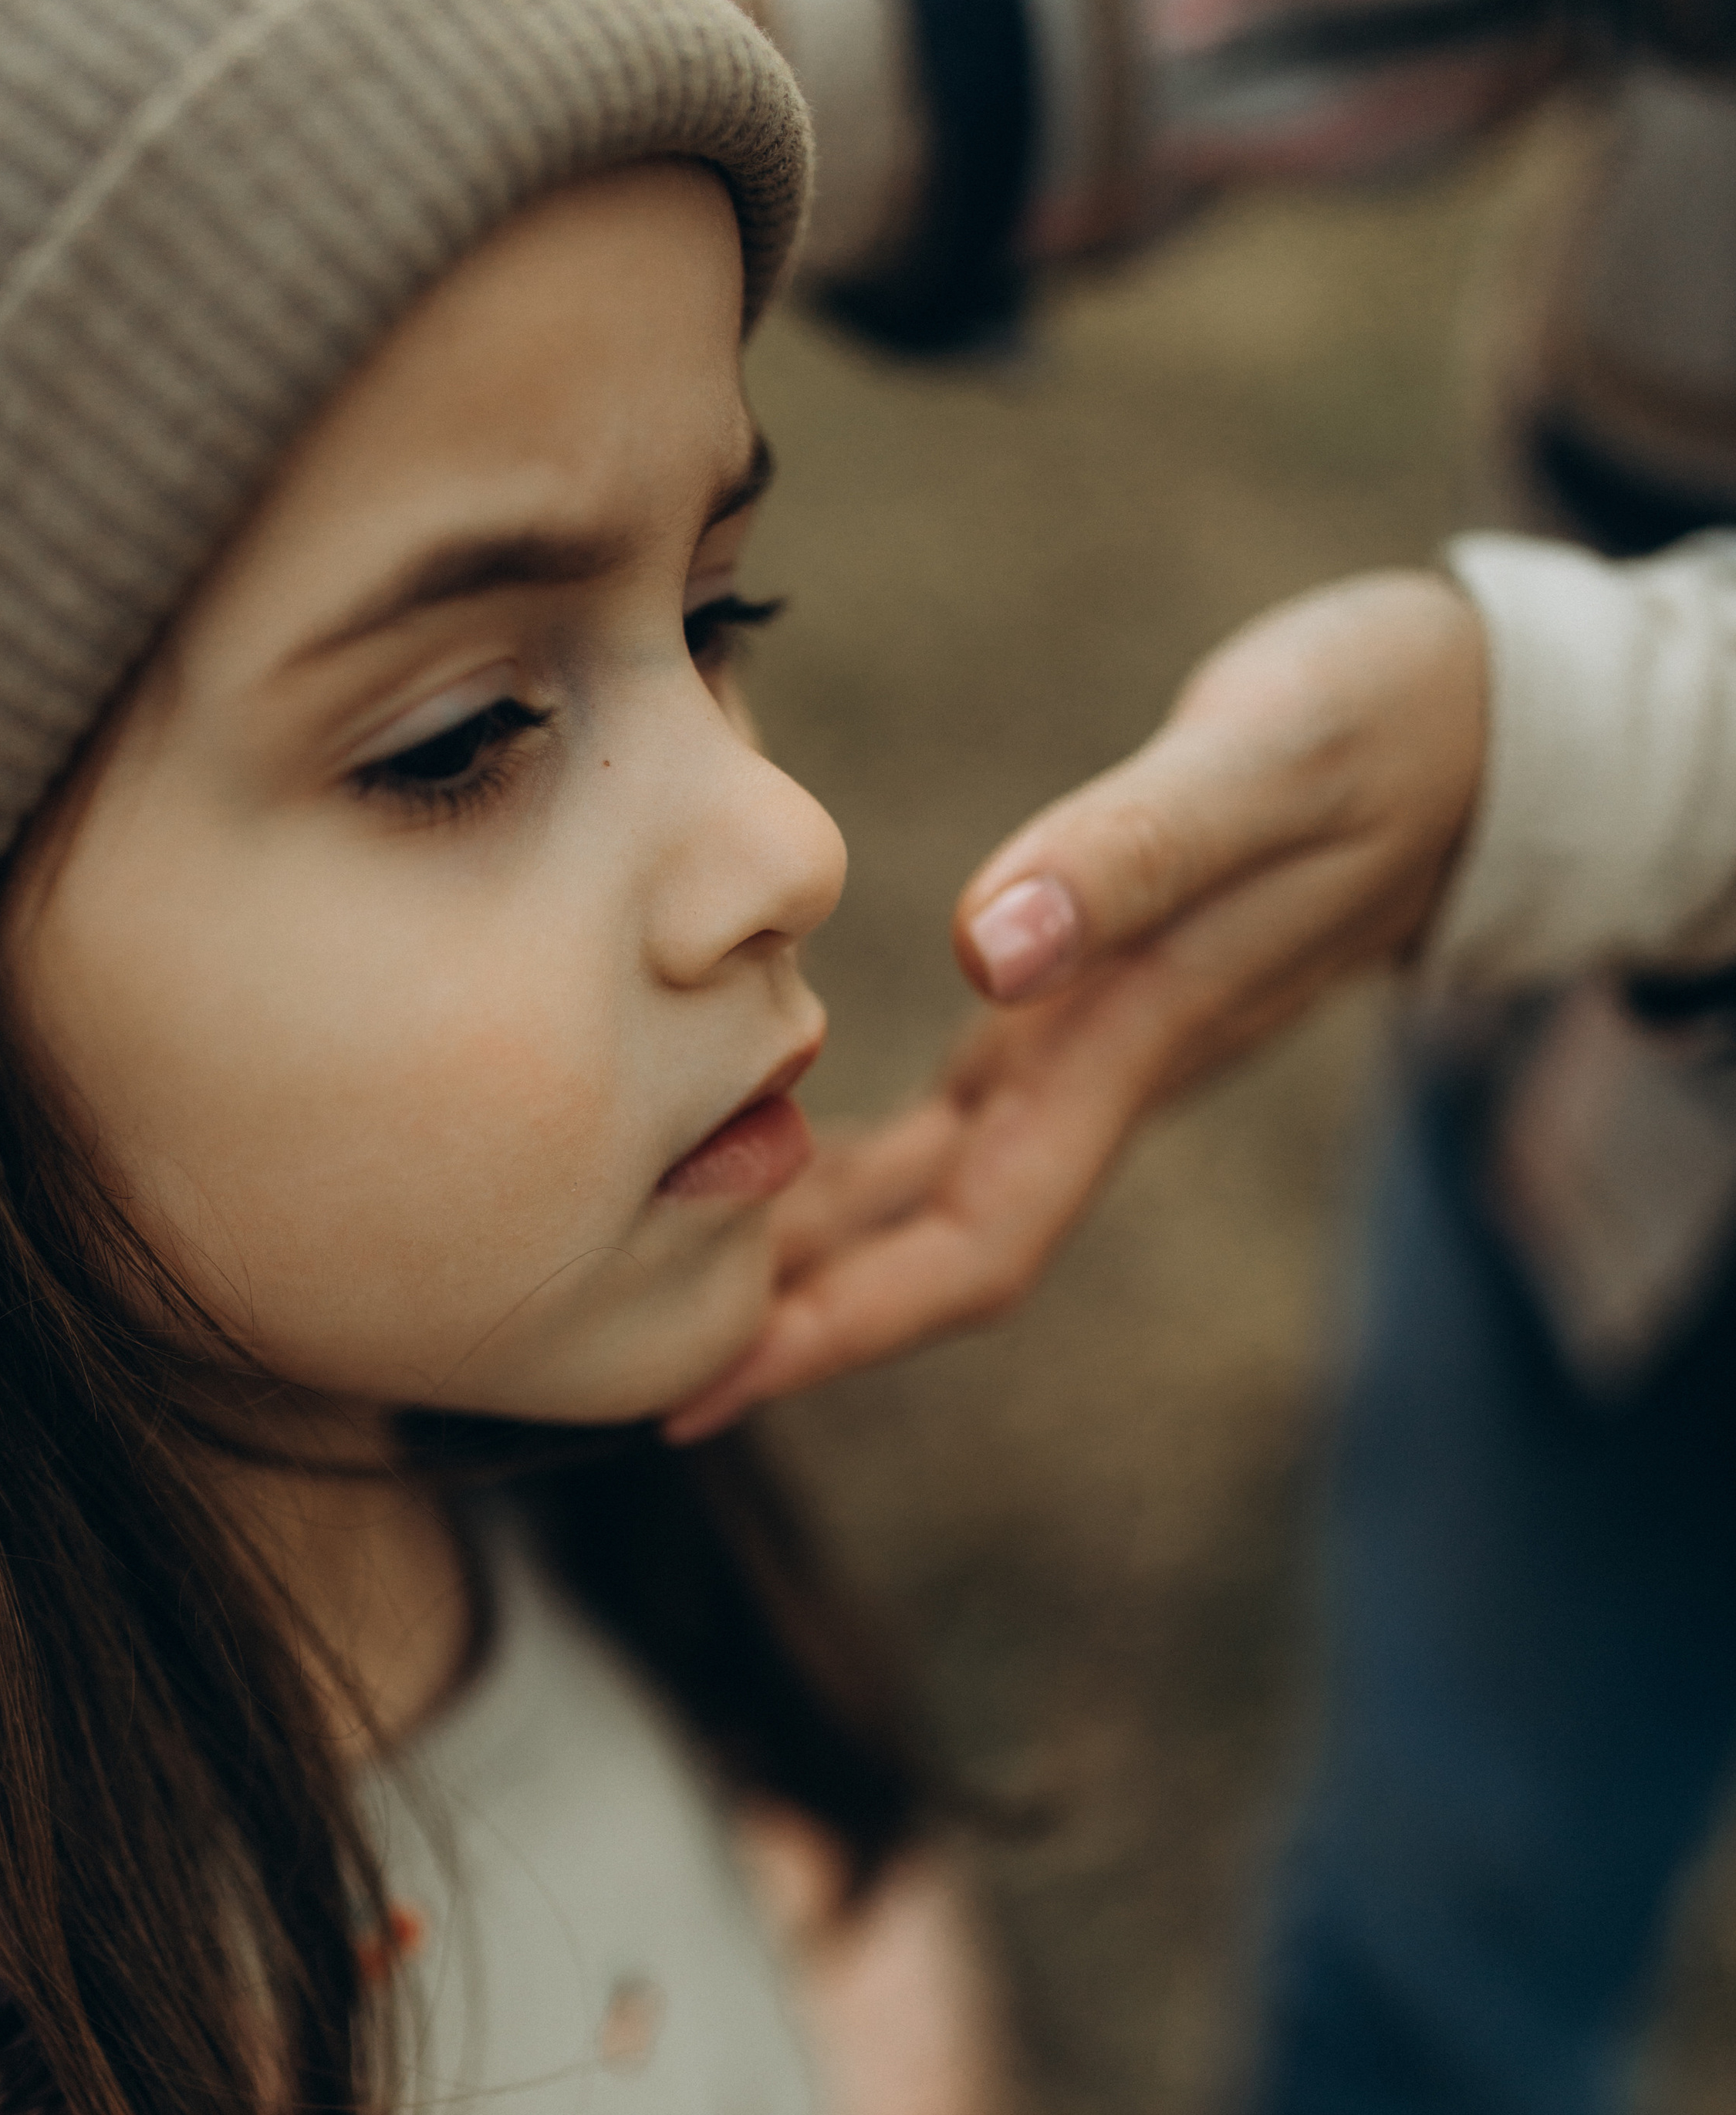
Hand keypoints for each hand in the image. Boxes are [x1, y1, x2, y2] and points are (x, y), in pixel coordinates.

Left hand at [665, 570, 1486, 1437]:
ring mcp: (1088, 1043)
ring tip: (670, 1280)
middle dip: (801, 1321)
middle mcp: (1097, 1072)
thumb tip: (983, 951)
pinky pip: (952, 1118)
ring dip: (819, 1250)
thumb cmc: (1375, 733)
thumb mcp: (1258, 767)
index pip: (977, 1241)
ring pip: (935, 1191)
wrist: (1471, 729)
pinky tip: (776, 1158)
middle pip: (936, 1247)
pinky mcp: (1077, 995)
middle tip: (643, 1370)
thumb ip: (1132, 856)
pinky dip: (862, 1156)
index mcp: (1126, 1047)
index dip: (847, 1327)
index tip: (719, 1386)